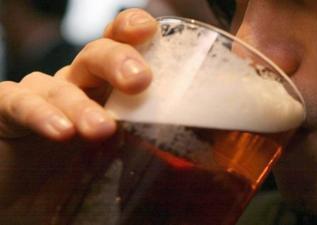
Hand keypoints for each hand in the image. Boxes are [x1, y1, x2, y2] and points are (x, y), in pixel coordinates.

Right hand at [0, 8, 156, 223]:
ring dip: (82, 103)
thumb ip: (154, 146)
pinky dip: (40, 114)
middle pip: (96, 55)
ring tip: (101, 129)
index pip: (122, 48)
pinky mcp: (7, 111)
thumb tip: (205, 150)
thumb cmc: (80, 177)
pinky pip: (19, 102)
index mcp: (108, 90)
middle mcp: (78, 85)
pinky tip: (60, 132)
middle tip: (139, 81)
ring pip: (61, 82)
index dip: (132, 32)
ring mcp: (42, 95)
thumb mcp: (124, 159)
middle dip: (117, 60)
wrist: (28, 200)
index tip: (149, 30)